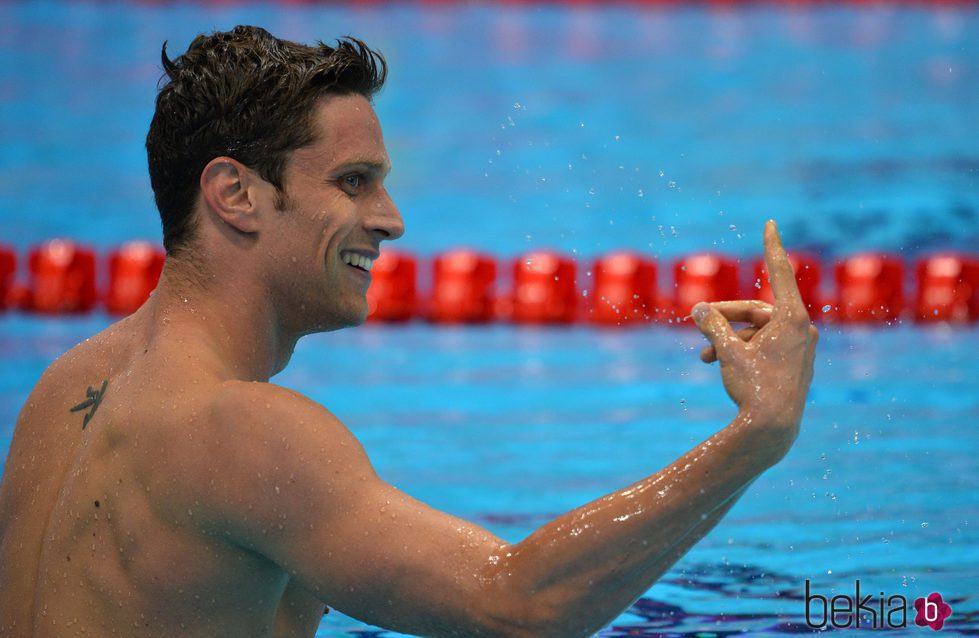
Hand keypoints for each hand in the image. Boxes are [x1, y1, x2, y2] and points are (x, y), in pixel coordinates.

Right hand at [691, 221, 817, 457]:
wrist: (772, 431)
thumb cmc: (753, 388)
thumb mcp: (727, 352)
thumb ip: (713, 326)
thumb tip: (699, 309)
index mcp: (792, 319)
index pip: (778, 272)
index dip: (771, 246)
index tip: (771, 223)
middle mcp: (801, 330)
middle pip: (757, 310)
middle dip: (725, 316)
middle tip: (698, 319)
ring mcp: (800, 349)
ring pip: (758, 331)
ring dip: (729, 338)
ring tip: (703, 356)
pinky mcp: (794, 366)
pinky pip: (765, 347)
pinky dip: (742, 350)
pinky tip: (719, 364)